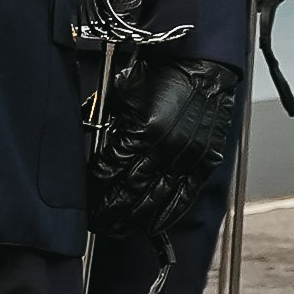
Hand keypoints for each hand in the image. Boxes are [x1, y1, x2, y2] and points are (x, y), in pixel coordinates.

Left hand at [88, 48, 245, 240]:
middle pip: (130, 191)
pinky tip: (153, 225)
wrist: (201, 65)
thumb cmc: (162, 74)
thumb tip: (92, 151)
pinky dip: (168, 214)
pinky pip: (185, 196)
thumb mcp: (121, 92)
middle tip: (98, 222)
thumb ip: (105, 123)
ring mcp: (188, 157)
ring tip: (118, 228)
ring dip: (134, 218)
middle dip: (110, 210)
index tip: (87, 200)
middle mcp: (167, 148)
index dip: (96, 188)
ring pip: (155, 200)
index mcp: (143, 130)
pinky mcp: (205, 162)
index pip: (110, 170)